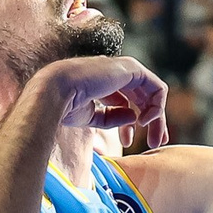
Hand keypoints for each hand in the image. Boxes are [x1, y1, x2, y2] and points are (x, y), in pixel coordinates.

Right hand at [35, 55, 169, 144]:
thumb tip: (133, 118)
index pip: (125, 101)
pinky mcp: (133, 69)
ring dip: (157, 119)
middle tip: (155, 143)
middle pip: (142, 98)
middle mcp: (115, 73)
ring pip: (152, 94)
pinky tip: (145, 122)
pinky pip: (156, 88)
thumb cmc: (64, 106)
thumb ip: (112, 117)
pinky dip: (157, 107)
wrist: (56, 92)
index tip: (129, 143)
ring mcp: (125, 69)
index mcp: (102, 82)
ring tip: (154, 140)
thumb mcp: (91, 117)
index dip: (130, 124)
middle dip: (152, 121)